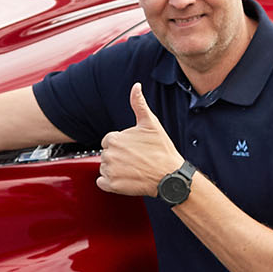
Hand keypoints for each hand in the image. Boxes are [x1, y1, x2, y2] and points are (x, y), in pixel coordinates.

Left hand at [96, 82, 182, 197]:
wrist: (170, 176)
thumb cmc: (162, 150)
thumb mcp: (151, 123)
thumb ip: (139, 104)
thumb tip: (136, 86)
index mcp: (114, 139)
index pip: (109, 141)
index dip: (122, 145)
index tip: (134, 149)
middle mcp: (108, 154)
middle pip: (106, 154)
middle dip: (118, 156)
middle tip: (136, 159)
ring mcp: (110, 171)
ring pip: (104, 168)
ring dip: (115, 169)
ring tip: (133, 169)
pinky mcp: (112, 185)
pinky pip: (102, 183)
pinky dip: (110, 182)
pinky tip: (125, 178)